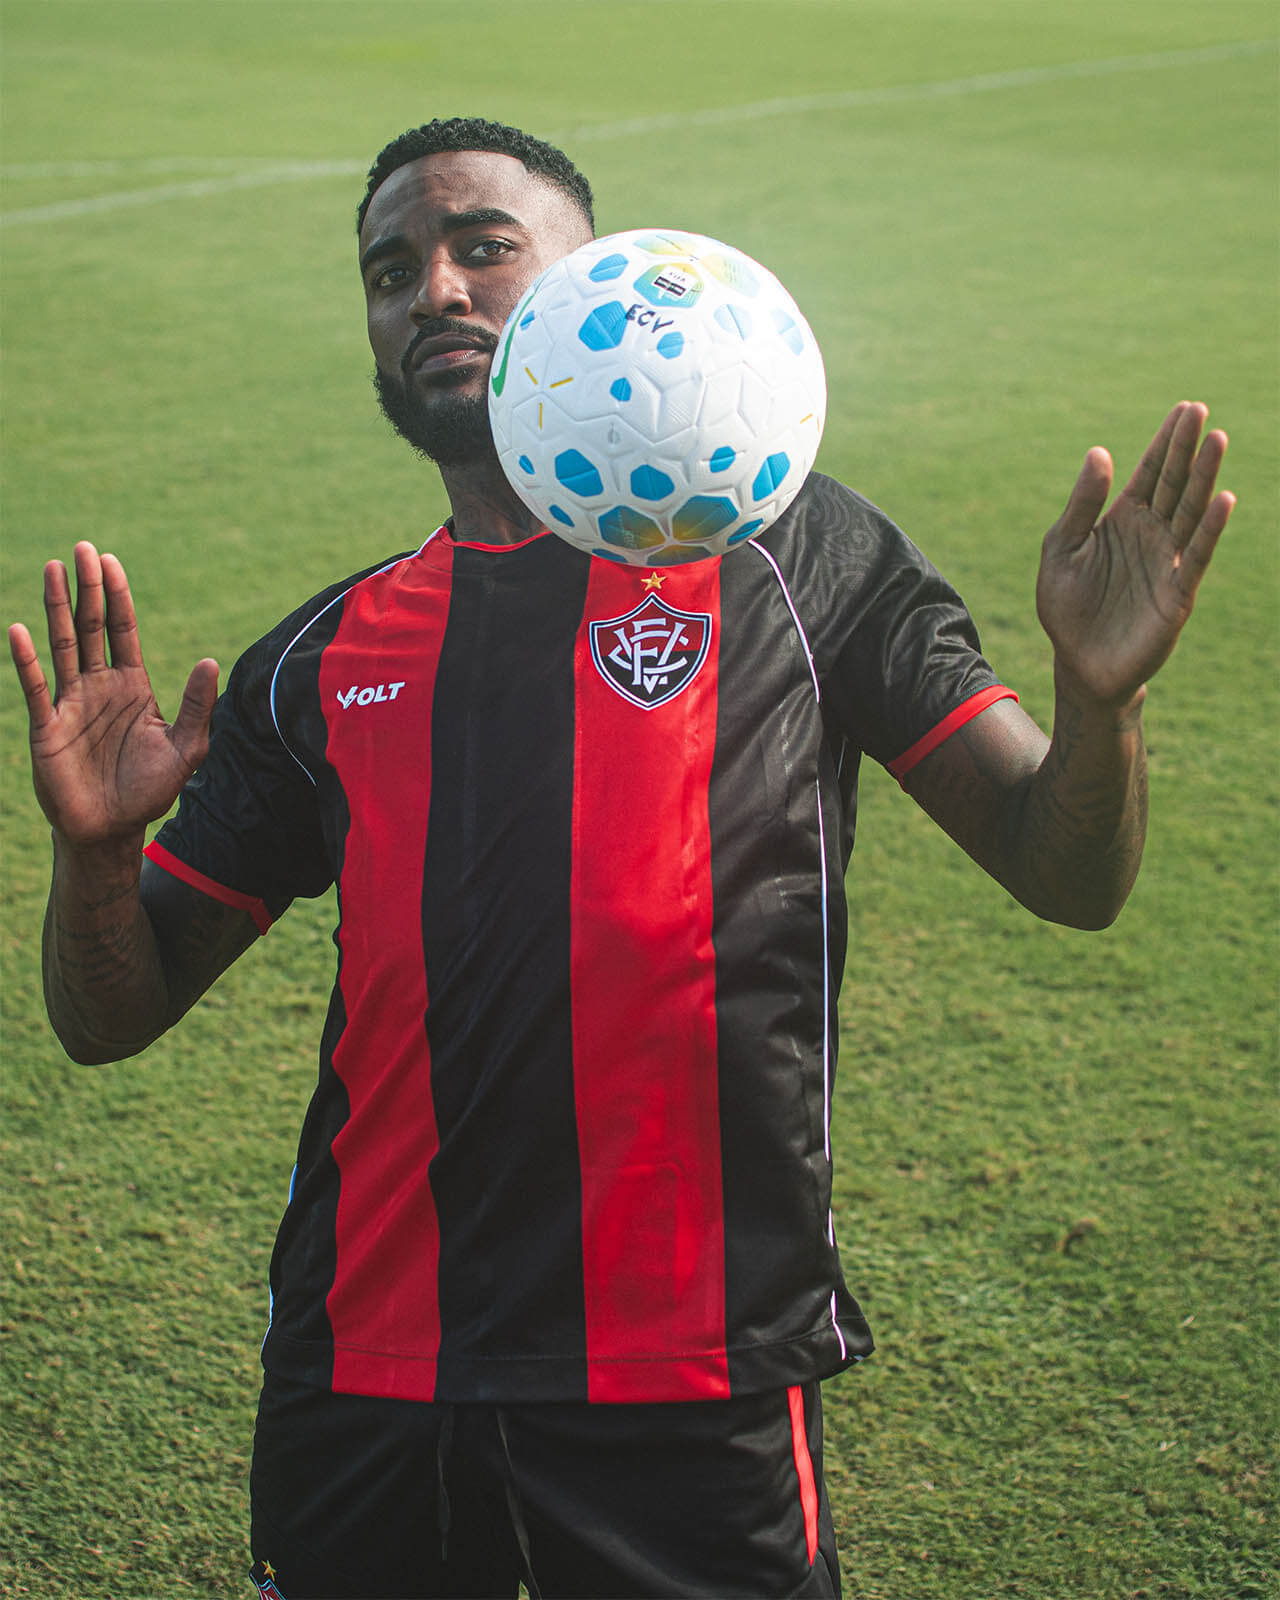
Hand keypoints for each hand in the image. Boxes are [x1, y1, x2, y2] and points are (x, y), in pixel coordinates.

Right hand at [8, 542, 218, 848]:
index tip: (110, 561)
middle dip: (88, 588)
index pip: (123, 630)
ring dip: (56, 608)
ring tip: (52, 568)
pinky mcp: (47, 726)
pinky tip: (22, 630)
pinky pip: (35, 686)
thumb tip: (211, 660)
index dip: (118, 596)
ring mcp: (71, 703)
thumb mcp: (186, 748)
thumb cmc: (149, 791)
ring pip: (63, 645)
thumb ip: (197, 706)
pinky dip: (28, 659)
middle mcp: (98, 687)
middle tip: (82, 548)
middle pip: (92, 627)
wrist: (112, 830)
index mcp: (132, 686)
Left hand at [1035, 402, 1233, 706]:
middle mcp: (1150, 534)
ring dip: (1204, 477)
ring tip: (1218, 440)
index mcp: (1122, 520)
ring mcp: (1167, 560)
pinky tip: (1222, 499)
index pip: (1149, 473)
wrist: (1079, 664)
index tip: (1184, 409)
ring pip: (1189, 510)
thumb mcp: (1062, 550)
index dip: (1166, 442)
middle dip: (1187, 448)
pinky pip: (1195, 554)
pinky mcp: (1177, 591)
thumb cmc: (1067, 609)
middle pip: (1173, 483)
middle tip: (1201, 411)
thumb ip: (1081, 505)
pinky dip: (1209, 528)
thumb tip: (1099, 452)